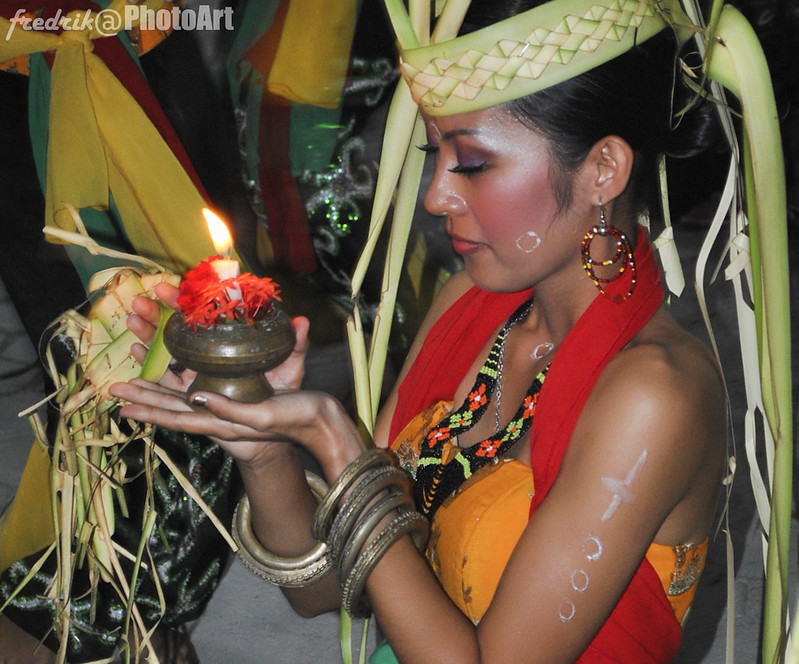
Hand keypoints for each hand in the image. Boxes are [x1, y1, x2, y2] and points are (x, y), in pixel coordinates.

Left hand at [111, 379, 361, 471]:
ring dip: (157, 388)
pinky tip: (171, 374)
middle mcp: (219, 416)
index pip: (177, 417)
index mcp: (222, 422)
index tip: (123, 405)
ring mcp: (227, 407)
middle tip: (114, 391)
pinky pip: (202, 387)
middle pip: (173, 408)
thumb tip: (195, 395)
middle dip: (144, 398)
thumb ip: (229, 409)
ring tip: (130, 383)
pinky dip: (182, 381)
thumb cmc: (295, 419)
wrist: (320, 422)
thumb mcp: (261, 415)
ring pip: (184, 397)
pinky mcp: (238, 396)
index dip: (150, 411)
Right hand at [125, 281, 310, 394]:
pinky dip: (149, 371)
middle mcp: (208, 360)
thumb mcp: (290, 368)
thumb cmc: (283, 396)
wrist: (279, 430)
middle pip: (176, 334)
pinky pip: (167, 385)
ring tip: (132, 321)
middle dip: (155, 316)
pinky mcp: (193, 399)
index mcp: (227, 348)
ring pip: (165, 356)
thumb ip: (295, 346)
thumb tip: (302, 321)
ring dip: (146, 337)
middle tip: (139, 302)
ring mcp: (198, 379)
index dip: (184, 302)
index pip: (202, 318)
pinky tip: (133, 356)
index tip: (168, 286)